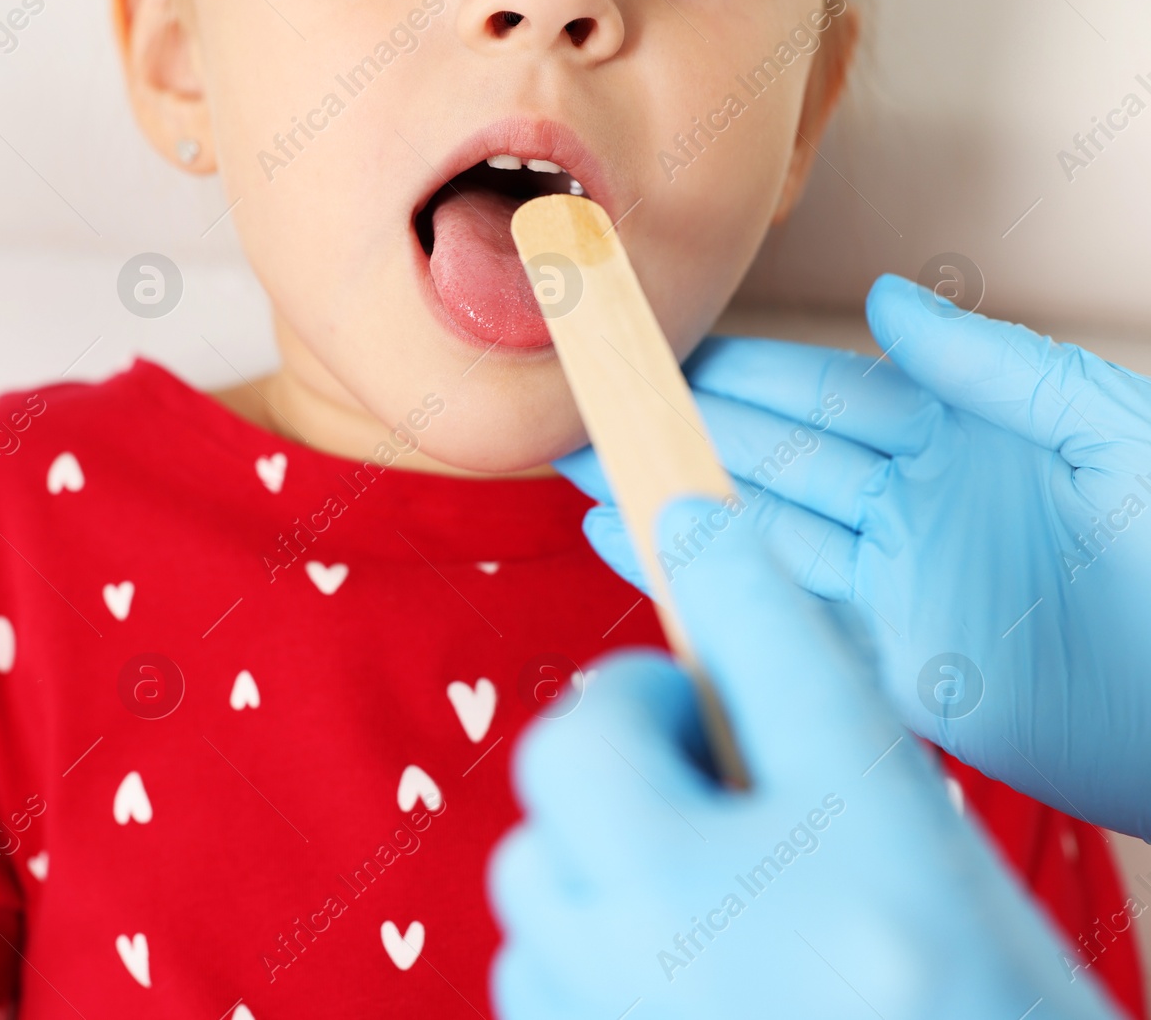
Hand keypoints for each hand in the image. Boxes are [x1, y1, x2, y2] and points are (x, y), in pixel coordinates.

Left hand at [489, 499, 1120, 1019]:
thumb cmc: (966, 1001)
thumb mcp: (927, 848)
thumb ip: (829, 724)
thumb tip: (733, 583)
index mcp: (851, 864)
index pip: (769, 651)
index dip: (726, 568)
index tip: (693, 520)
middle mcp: (713, 940)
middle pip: (575, 752)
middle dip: (623, 732)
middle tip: (695, 758)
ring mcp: (622, 1013)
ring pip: (527, 866)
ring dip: (592, 850)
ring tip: (691, 886)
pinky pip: (525, 966)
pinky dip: (575, 945)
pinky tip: (661, 965)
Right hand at [559, 274, 1150, 838]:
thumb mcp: (1109, 432)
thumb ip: (995, 367)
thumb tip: (885, 301)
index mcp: (963, 438)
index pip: (825, 392)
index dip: (742, 371)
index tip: (664, 349)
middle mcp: (913, 506)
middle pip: (773, 457)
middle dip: (684, 430)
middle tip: (595, 408)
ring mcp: (896, 586)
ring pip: (761, 533)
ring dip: (678, 502)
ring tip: (594, 476)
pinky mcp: (892, 666)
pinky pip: (783, 618)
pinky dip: (709, 588)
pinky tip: (646, 555)